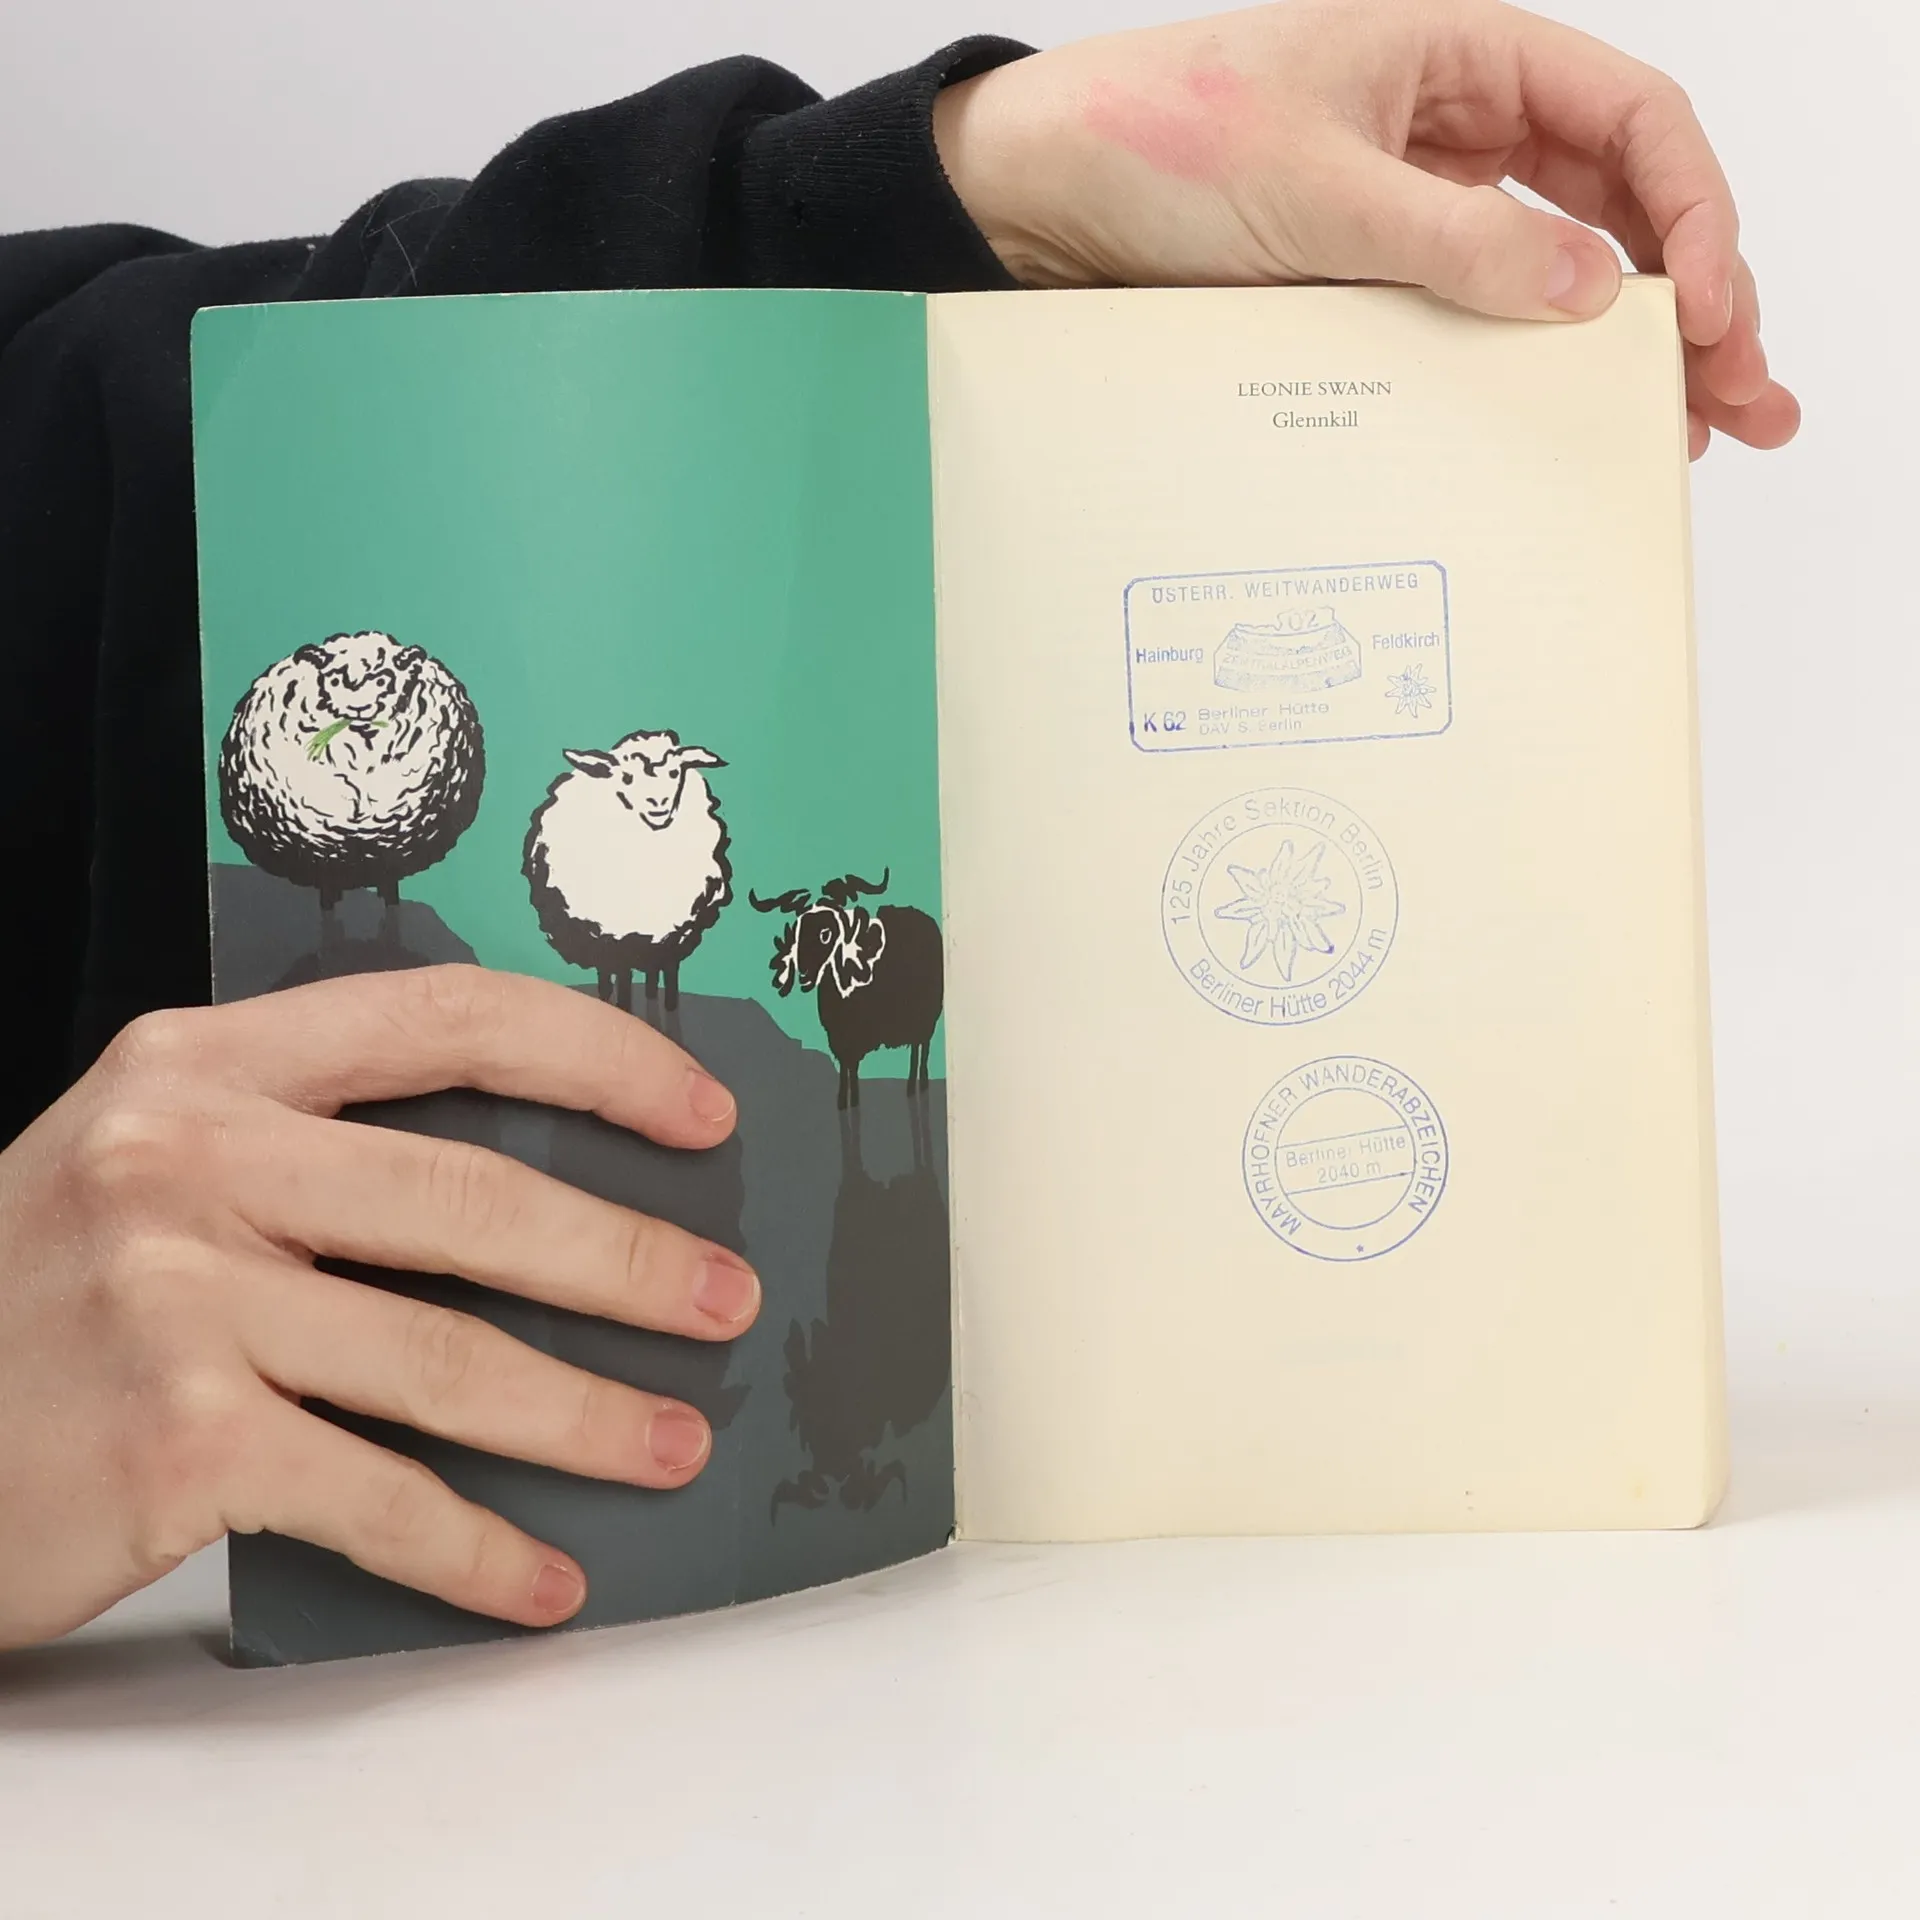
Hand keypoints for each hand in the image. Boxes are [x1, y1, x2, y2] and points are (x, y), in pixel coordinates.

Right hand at [0, 966, 757, 1650]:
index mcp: (206, 1064)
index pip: (448, 1018)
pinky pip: (372, 1494)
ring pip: (445, 1355)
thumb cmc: (39, 1301)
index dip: (599, 1056)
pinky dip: (471, 1548)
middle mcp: (187, 1156)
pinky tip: (539, 1576)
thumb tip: (545, 1211)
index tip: (701, 1113)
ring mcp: (175, 1297)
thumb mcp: (155, 1171)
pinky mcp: (171, 1441)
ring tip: (673, 1443)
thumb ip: (315, 1153)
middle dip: (626, 1257)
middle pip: (473, 1195)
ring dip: (583, 1414)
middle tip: (725, 1300)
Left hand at [935, 0, 1797, 458]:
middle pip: (1622, 207)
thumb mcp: (1315, 187)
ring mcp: (1424, 209)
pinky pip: (1483, 319)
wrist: (1042, 196)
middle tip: (1744, 398)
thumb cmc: (1156, 138)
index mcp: (1463, 60)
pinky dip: (1535, 368)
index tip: (1703, 309)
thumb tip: (1585, 294)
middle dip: (1696, 297)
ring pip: (1564, 272)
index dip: (1691, 211)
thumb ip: (1454, 240)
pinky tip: (1573, 419)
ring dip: (1631, 348)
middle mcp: (1460, 130)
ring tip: (1693, 432)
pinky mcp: (1378, 280)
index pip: (1629, 121)